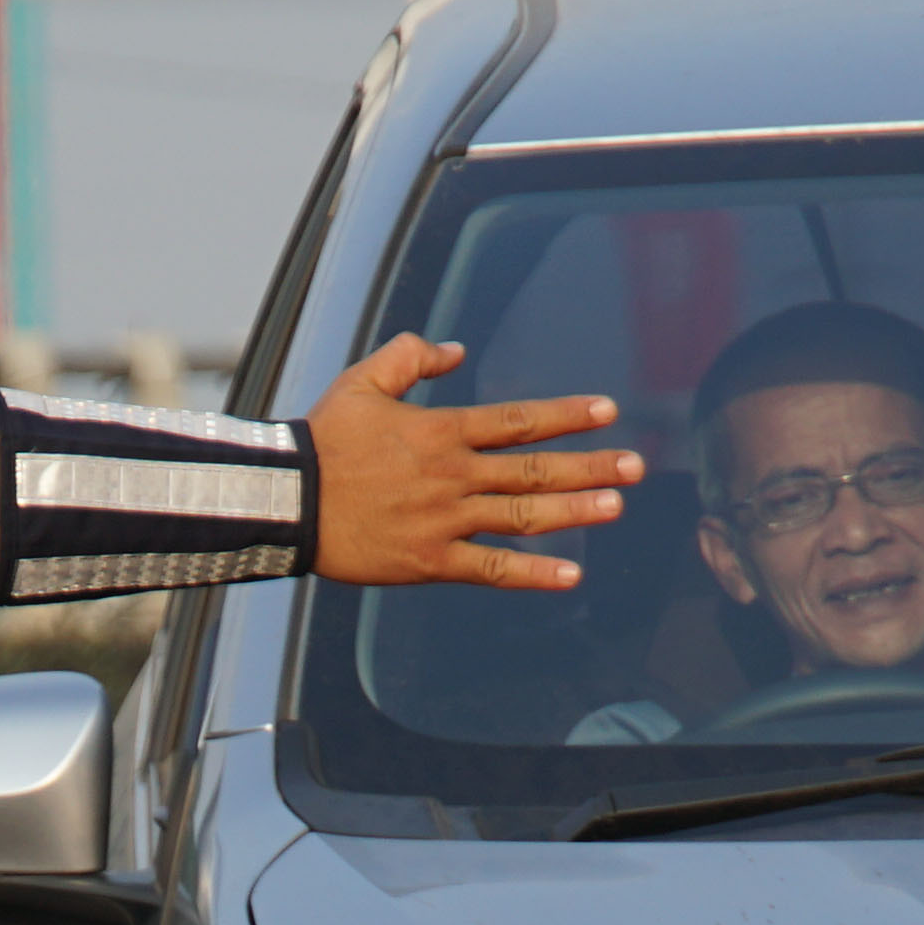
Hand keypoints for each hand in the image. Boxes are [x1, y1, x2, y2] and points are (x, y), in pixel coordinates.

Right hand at [307, 337, 640, 591]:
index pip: (517, 421)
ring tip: (616, 506)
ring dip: (574, 511)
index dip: (565, 415)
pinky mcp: (429, 560)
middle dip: (589, 465)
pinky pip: (490, 568)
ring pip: (522, 516)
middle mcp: (452, 474)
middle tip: (636, 465)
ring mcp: (444, 519)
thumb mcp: (362, 382)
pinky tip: (572, 574)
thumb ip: (410, 357)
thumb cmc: (322, 440)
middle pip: (533, 469)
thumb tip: (455, 349)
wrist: (287, 501)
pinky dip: (532, 573)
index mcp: (441, 431)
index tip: (608, 411)